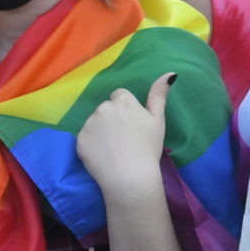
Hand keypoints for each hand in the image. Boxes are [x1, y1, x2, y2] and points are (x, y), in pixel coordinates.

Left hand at [76, 74, 174, 200]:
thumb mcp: (158, 120)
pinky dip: (92, 143)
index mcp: (122, 101)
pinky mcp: (79, 140)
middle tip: (124, 138)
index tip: (132, 125)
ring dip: (101, 129)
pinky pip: (86, 137)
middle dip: (113, 118)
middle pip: (107, 108)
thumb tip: (170, 74)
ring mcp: (89, 124)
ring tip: (113, 148)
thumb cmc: (148, 147)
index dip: (126, 110)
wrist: (129, 177)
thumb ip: (159, 95)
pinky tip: (103, 155)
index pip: (120, 96)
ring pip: (95, 122)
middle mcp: (103, 108)